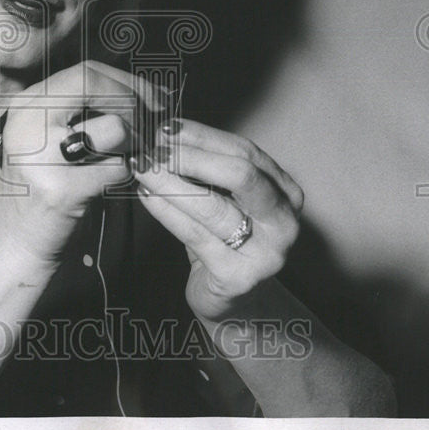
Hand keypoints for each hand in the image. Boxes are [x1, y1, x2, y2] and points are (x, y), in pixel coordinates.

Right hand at [0, 60, 164, 264]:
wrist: (16, 243)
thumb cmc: (45, 185)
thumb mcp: (48, 136)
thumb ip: (82, 109)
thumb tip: (143, 87)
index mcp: (26, 104)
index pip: (86, 72)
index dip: (127, 81)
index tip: (153, 96)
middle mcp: (27, 122)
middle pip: (97, 86)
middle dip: (134, 103)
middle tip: (149, 125)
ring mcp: (41, 156)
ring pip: (115, 128)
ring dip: (131, 146)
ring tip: (119, 161)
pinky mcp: (61, 190)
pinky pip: (118, 169)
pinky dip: (123, 178)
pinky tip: (107, 186)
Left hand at [131, 119, 303, 322]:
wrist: (234, 303)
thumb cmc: (225, 241)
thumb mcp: (226, 199)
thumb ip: (207, 168)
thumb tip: (164, 133)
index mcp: (286, 191)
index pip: (244, 150)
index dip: (202, 136)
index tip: (164, 126)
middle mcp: (285, 220)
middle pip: (239, 173)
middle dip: (191, 156)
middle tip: (152, 147)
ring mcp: (266, 252)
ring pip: (212, 206)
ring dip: (170, 182)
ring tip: (142, 168)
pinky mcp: (238, 276)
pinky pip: (193, 234)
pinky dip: (165, 211)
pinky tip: (145, 196)